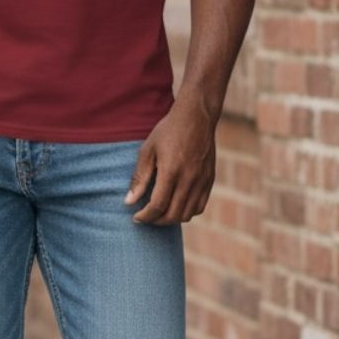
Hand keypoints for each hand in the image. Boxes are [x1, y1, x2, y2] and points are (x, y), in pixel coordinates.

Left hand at [124, 102, 216, 224]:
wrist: (196, 117)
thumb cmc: (168, 131)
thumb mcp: (148, 150)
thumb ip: (139, 178)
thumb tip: (129, 202)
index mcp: (171, 171)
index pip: (158, 205)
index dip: (145, 216)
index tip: (136, 217)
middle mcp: (189, 179)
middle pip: (173, 214)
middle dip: (156, 221)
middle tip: (146, 217)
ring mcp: (202, 180)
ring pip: (187, 214)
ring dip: (171, 219)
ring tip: (159, 213)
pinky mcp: (209, 180)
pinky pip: (200, 207)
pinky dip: (187, 212)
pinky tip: (176, 205)